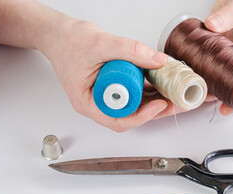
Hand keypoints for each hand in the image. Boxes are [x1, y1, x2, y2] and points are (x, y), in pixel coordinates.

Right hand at [38, 18, 186, 131]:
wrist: (57, 34)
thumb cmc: (68, 42)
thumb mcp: (101, 43)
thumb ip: (130, 50)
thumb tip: (158, 60)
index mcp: (87, 102)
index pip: (117, 120)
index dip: (141, 116)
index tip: (159, 105)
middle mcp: (97, 103)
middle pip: (130, 115)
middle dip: (155, 110)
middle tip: (175, 102)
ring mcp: (105, 95)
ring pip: (133, 105)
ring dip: (154, 100)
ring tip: (173, 94)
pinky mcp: (111, 86)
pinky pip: (131, 92)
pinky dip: (147, 89)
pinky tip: (161, 82)